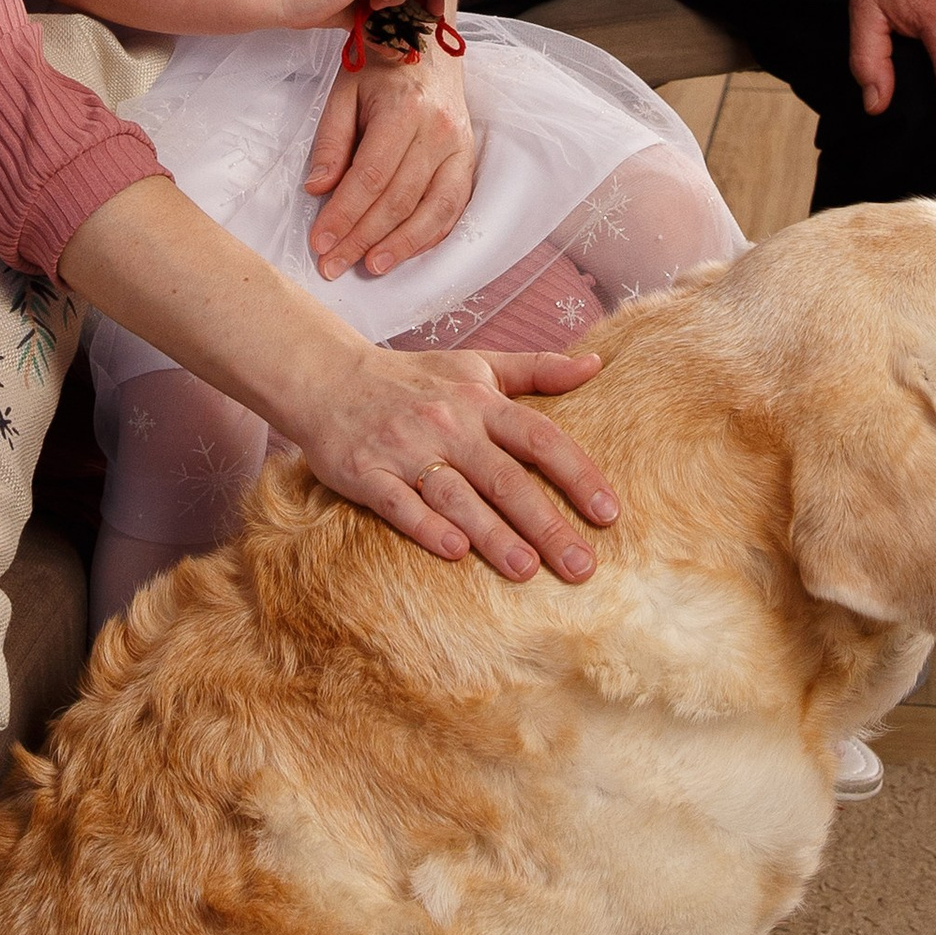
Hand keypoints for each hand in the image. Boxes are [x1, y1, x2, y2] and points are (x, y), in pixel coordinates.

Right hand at [287, 341, 615, 583]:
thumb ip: (537, 369)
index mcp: (479, 401)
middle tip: (582, 567)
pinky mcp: (365, 473)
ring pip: (456, 496)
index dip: (577, 474)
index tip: (608, 513)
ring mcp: (405, 450)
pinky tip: (455, 552)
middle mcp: (447, 424)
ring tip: (527, 570)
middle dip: (546, 524)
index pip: (540, 437)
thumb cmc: (412, 379)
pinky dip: (426, 527)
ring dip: (493, 534)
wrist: (327, 377)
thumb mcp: (476, 365)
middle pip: (505, 478)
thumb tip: (595, 365)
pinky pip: (399, 504)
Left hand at [302, 47, 477, 277]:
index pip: (370, 176)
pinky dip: (430, 235)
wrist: (427, 43)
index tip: (320, 242)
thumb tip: (318, 190)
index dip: (344, 215)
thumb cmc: (380, 67)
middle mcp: (438, 131)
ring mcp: (460, 147)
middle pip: (399, 199)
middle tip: (333, 265)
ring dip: (400, 246)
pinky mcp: (469, 158)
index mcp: (404, 110)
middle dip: (363, 238)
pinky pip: (454, 207)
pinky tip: (405, 251)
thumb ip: (331, 141)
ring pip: (432, 210)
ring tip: (371, 267)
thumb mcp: (344, 92)